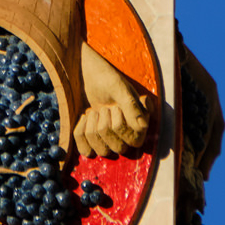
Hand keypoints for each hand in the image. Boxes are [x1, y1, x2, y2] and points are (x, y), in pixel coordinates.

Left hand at [74, 43, 152, 157]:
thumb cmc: (105, 77)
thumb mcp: (118, 88)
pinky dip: (81, 133)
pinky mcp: (92, 138)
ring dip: (92, 129)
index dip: (121, 128)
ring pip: (102, 151)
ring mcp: (108, 138)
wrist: (85, 73)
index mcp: (139, 122)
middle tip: (103, 108)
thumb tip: (143, 126)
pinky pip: (86, 150)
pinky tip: (84, 118)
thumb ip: (131, 105)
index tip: (115, 108)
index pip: (135, 142)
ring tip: (93, 111)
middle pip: (117, 149)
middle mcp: (126, 133)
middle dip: (105, 126)